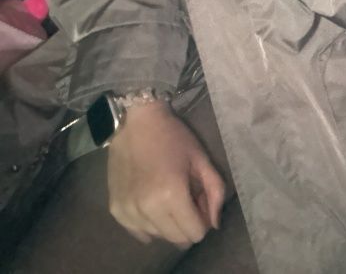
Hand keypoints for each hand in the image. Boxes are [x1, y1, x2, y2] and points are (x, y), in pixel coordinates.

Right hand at [107, 99, 225, 247]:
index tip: (200, 202)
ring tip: (168, 197)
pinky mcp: (115, 210)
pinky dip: (149, 224)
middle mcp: (148, 208)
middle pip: (177, 239)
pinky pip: (139, 233)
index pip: (195, 234)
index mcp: (172, 195)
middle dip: (188, 223)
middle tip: (187, 198)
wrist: (137, 122)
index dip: (203, 220)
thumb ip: (216, 191)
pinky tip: (152, 203)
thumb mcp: (201, 159)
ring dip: (168, 223)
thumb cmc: (174, 137)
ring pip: (158, 237)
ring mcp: (128, 211)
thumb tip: (215, 224)